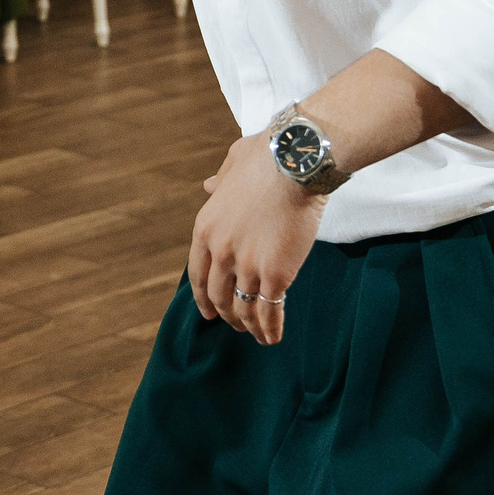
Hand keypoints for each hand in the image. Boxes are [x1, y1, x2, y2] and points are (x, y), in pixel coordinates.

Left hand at [187, 132, 325, 346]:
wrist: (295, 163)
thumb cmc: (267, 157)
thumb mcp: (232, 164)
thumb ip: (219, 179)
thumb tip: (207, 185)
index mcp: (205, 227)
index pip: (198, 273)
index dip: (202, 297)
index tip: (207, 311)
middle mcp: (220, 251)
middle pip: (218, 295)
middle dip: (226, 314)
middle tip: (234, 324)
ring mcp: (247, 266)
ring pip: (242, 308)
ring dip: (247, 326)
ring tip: (256, 336)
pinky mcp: (275, 275)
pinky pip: (269, 311)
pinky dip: (270, 328)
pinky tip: (273, 337)